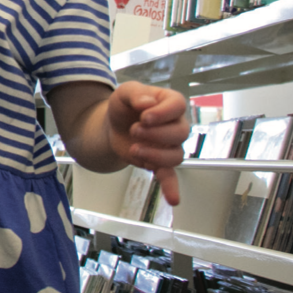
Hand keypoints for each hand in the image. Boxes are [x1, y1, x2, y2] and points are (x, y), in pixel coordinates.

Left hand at [106, 84, 189, 205]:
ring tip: (134, 149)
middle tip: (133, 130)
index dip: (163, 113)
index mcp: (170, 103)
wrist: (113, 125)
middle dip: (155, 134)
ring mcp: (169, 146)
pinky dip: (171, 188)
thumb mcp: (125, 92)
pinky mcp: (158, 162)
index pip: (178, 106)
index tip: (144, 117)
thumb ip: (135, 93)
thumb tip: (147, 103)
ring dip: (155, 155)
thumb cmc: (124, 106)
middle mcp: (176, 125)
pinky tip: (173, 200)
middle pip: (180, 133)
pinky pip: (170, 176)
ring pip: (176, 155)